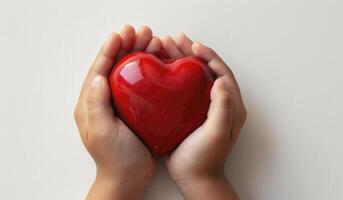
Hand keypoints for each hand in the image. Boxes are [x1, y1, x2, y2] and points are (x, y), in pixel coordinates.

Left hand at [74, 25, 162, 199]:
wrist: (128, 180)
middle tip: (142, 32)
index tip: (121, 34)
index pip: (99, 69)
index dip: (109, 49)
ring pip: (130, 72)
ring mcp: (121, 105)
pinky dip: (151, 71)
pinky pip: (142, 85)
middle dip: (127, 46)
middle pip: (115, 66)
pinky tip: (160, 64)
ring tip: (154, 42)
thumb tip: (99, 76)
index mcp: (91, 104)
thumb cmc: (115, 159)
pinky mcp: (136, 110)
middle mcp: (105, 101)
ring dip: (140, 55)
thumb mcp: (102, 131)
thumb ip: (97, 104)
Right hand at [159, 34, 246, 198]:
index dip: (208, 56)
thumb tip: (221, 80)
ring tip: (166, 46)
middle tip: (175, 39)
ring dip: (182, 59)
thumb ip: (221, 107)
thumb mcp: (216, 132)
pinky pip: (184, 87)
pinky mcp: (191, 112)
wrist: (196, 179)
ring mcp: (205, 107)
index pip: (222, 72)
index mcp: (231, 105)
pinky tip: (161, 67)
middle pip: (208, 69)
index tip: (193, 46)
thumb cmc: (206, 159)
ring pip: (195, 76)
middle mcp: (220, 102)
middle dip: (192, 52)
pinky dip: (174, 74)